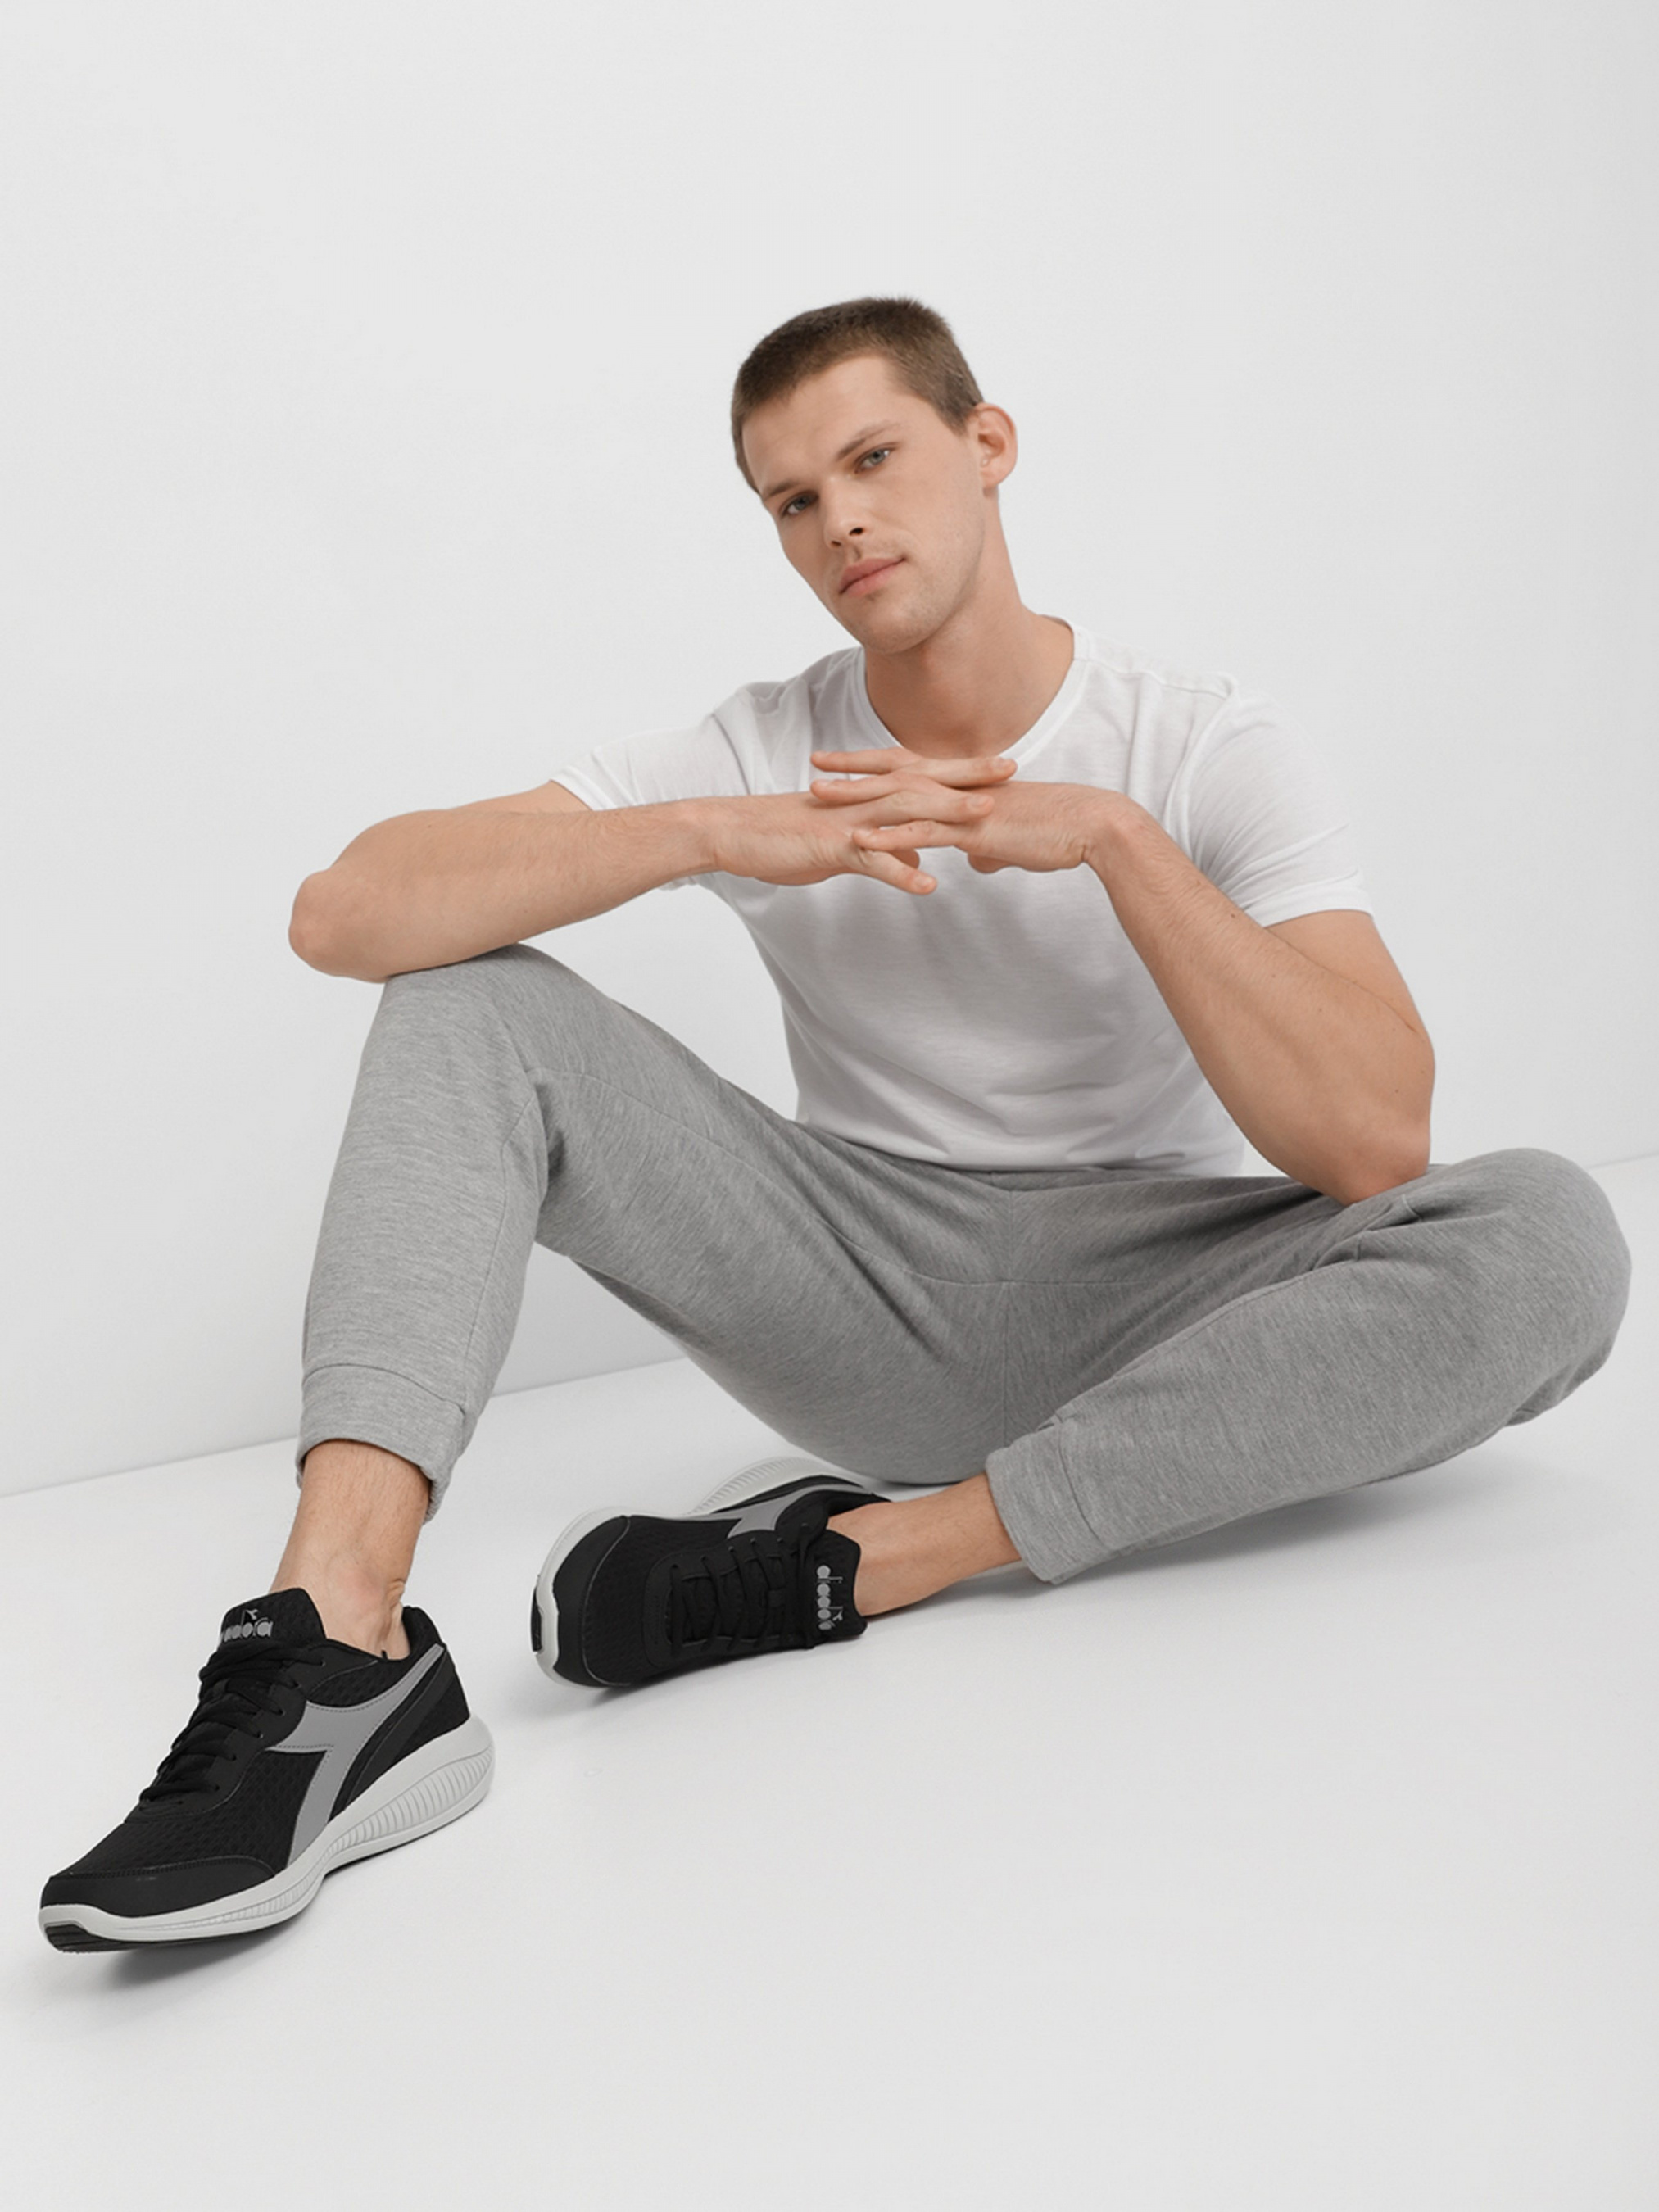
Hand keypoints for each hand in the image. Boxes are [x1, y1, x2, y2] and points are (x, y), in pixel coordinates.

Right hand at [704, 748, 1018, 894]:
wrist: (738, 834)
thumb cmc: (788, 838)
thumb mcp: (845, 846)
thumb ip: (885, 850)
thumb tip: (917, 861)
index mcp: (869, 797)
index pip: (925, 777)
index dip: (964, 771)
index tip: (1004, 766)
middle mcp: (864, 801)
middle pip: (925, 783)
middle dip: (969, 776)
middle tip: (1012, 769)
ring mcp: (850, 822)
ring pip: (904, 813)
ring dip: (946, 814)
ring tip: (985, 816)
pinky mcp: (832, 848)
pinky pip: (871, 861)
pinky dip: (899, 873)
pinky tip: (927, 886)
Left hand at [813, 754, 1116, 877]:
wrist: (1090, 826)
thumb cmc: (1057, 833)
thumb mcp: (1013, 843)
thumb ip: (989, 848)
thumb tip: (978, 860)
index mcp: (965, 787)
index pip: (911, 768)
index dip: (875, 765)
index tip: (843, 762)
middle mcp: (958, 789)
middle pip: (895, 772)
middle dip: (853, 770)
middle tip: (814, 766)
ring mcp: (964, 807)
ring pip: (900, 798)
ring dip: (858, 797)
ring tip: (820, 797)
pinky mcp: (974, 831)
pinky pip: (925, 832)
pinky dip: (891, 835)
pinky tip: (862, 839)